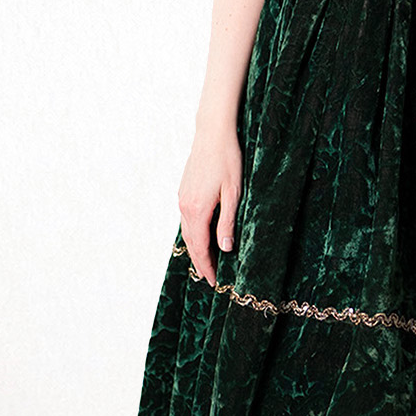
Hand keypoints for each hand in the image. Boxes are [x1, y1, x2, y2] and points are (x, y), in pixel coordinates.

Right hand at [178, 127, 242, 286]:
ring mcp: (181, 198)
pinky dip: (192, 234)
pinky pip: (186, 220)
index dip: (207, 266)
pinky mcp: (183, 191)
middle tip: (209, 279)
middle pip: (191, 242)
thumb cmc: (228, 160)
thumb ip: (227, 222)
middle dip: (200, 262)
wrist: (212, 133)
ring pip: (187, 231)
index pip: (201, 247)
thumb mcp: (233, 193)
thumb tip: (225, 248)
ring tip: (204, 264)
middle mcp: (184, 206)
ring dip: (195, 248)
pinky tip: (200, 237)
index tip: (214, 282)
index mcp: (197, 210)